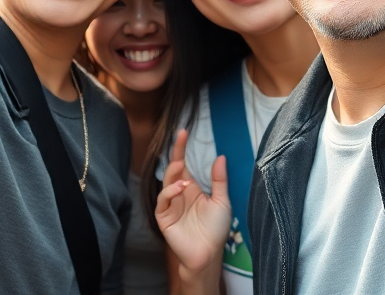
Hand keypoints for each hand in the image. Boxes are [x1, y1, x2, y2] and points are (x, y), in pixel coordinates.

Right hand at [155, 130, 230, 273]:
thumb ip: (219, 180)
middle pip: (173, 170)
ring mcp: (170, 205)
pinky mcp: (163, 217)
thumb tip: (220, 156)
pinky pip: (162, 201)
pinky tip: (181, 188)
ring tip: (181, 166)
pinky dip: (170, 192)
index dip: (181, 149)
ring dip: (172, 173)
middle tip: (179, 138)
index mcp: (191, 189)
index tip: (183, 132)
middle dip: (175, 154)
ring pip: (166, 183)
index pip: (184, 165)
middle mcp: (178, 194)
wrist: (209, 254)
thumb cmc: (216, 229)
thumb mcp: (222, 201)